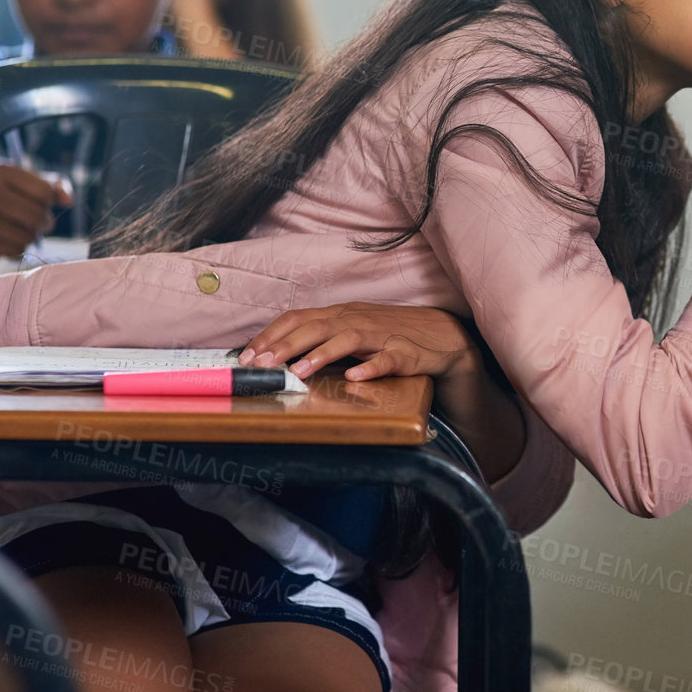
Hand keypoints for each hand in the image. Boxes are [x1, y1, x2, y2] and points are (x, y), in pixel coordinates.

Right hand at [0, 163, 71, 256]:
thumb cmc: (3, 197)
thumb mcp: (25, 183)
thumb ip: (54, 186)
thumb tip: (69, 201)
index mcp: (1, 171)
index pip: (46, 192)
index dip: (49, 201)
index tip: (39, 201)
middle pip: (38, 217)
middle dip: (43, 222)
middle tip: (35, 221)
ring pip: (29, 237)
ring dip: (31, 237)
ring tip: (17, 228)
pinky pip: (15, 251)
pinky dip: (16, 248)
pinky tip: (2, 238)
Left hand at [239, 302, 484, 381]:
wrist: (445, 337)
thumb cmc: (393, 336)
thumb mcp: (354, 333)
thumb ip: (323, 340)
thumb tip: (278, 355)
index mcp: (342, 314)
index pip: (299, 317)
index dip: (271, 334)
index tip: (246, 354)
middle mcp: (358, 318)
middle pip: (316, 325)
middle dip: (284, 345)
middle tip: (260, 364)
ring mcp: (383, 334)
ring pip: (348, 337)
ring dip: (321, 353)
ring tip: (299, 371)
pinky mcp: (407, 352)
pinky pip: (389, 358)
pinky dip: (372, 367)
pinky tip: (357, 377)